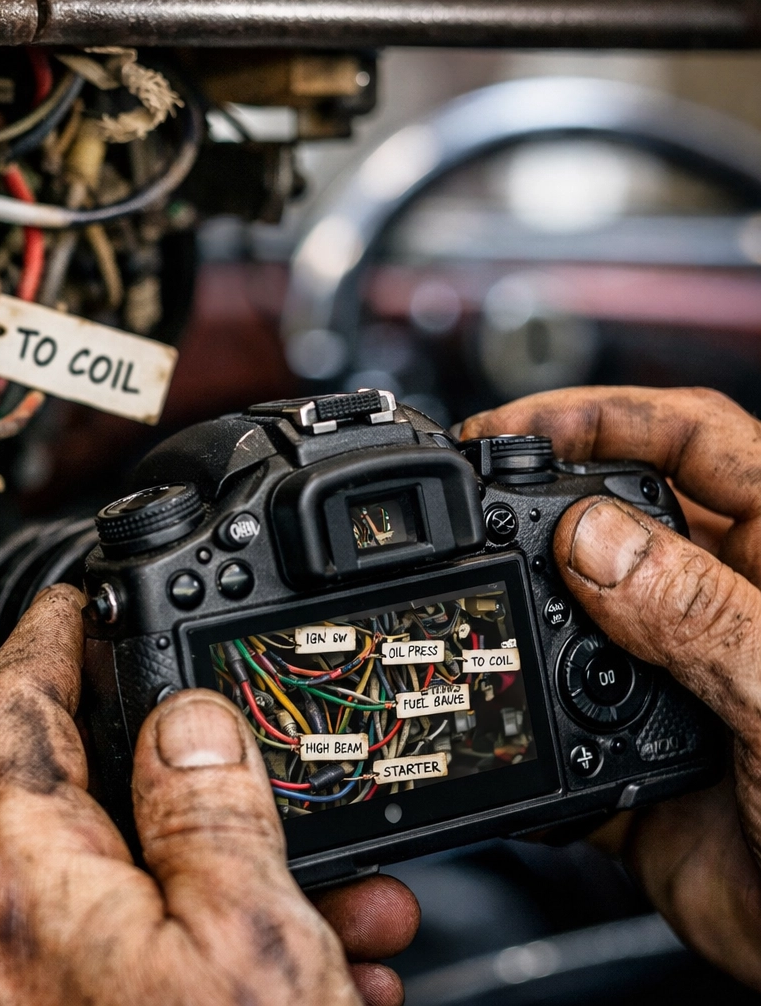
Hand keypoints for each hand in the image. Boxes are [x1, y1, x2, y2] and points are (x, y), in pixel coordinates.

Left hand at [0, 584, 419, 1005]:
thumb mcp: (250, 941)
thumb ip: (206, 806)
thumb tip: (182, 720)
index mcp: (16, 886)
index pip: (1, 707)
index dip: (44, 637)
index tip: (71, 605)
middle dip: (73, 752)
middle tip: (149, 735)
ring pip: (33, 888)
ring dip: (145, 865)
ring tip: (288, 890)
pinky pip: (52, 970)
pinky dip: (136, 945)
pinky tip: (256, 973)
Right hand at [463, 386, 760, 987]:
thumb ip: (698, 613)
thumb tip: (589, 539)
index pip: (693, 444)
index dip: (602, 418)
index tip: (509, 426)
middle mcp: (725, 617)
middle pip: (611, 528)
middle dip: (537, 517)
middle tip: (467, 520)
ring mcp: (676, 693)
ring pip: (569, 632)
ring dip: (517, 628)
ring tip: (472, 623)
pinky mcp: (634, 775)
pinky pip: (551, 740)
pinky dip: (516, 743)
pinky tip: (501, 740)